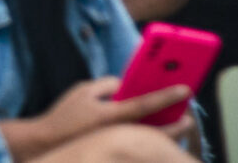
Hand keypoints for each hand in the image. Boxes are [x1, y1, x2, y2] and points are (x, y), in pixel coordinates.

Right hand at [11, 77, 190, 158]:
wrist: (49, 144)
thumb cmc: (66, 115)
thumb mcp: (83, 90)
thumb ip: (108, 84)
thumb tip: (126, 85)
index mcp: (112, 114)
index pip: (146, 103)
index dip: (168, 95)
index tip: (187, 90)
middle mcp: (120, 133)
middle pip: (158, 131)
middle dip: (177, 125)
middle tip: (189, 118)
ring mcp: (120, 146)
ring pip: (153, 143)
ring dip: (168, 135)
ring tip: (178, 126)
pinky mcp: (117, 153)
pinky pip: (142, 148)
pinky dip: (152, 141)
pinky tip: (158, 135)